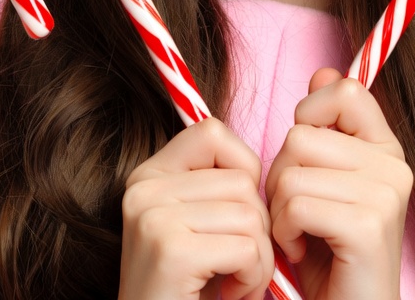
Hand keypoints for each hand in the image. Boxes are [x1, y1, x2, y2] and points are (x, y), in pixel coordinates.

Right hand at [119, 117, 274, 299]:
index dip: (242, 167)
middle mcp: (144, 189)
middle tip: (240, 265)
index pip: (211, 132)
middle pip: (241, 181)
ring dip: (259, 258)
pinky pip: (246, 247)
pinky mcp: (171, 251)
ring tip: (236, 282)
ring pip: (249, 214)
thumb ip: (215, 187)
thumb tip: (271, 163)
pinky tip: (232, 295)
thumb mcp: (192, 225)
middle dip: (257, 228)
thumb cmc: (188, 289)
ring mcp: (153, 218)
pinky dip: (253, 278)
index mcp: (148, 175)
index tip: (238, 213)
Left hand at [265, 68, 412, 299]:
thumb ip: (323, 128)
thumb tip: (323, 71)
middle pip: (302, 133)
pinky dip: (284, 231)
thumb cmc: (325, 251)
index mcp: (385, 149)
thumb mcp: (319, 181)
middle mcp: (394, 166)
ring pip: (293, 168)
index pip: (348, 89)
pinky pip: (297, 203)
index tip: (305, 153)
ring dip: (279, 207)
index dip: (312, 110)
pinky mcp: (369, 226)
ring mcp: (387, 196)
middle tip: (298, 212)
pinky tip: (301, 251)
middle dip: (281, 174)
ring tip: (300, 232)